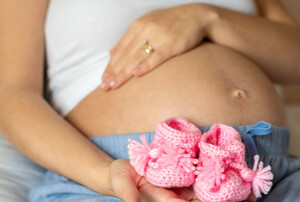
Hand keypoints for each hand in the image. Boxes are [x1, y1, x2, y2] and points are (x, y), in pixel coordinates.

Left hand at [101, 3, 215, 90]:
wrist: (197, 16)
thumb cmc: (170, 23)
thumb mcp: (147, 25)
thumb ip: (129, 38)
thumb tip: (111, 52)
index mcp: (138, 26)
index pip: (120, 49)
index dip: (110, 65)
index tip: (103, 79)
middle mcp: (146, 30)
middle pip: (126, 54)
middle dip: (114, 72)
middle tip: (105, 86)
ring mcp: (159, 36)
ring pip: (137, 57)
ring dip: (125, 72)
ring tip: (115, 85)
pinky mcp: (173, 44)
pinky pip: (157, 56)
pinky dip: (146, 65)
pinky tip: (136, 74)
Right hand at [109, 159, 255, 201]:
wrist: (121, 172)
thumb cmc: (120, 177)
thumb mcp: (120, 183)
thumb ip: (126, 194)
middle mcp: (178, 199)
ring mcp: (182, 189)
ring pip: (209, 196)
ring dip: (231, 196)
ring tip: (253, 195)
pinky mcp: (184, 178)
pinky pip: (204, 182)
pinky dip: (220, 182)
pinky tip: (236, 178)